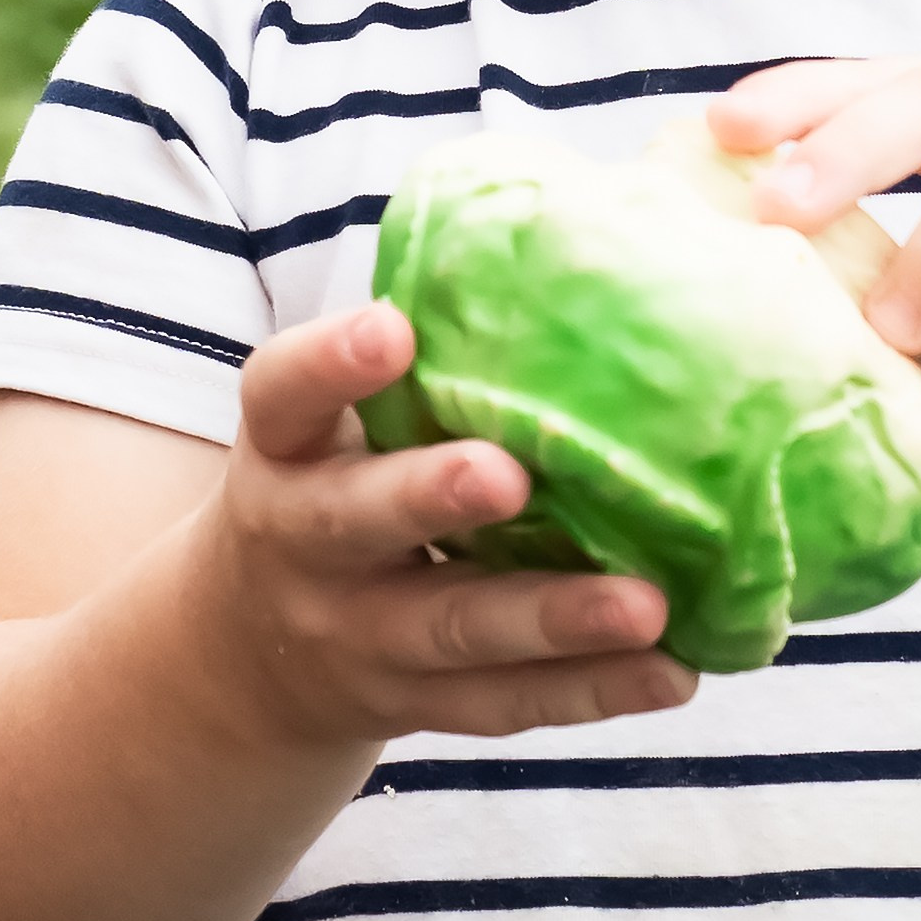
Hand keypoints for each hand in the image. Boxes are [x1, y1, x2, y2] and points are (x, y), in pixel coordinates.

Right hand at [187, 300, 697, 747]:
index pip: (282, 393)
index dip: (331, 362)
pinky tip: (673, 674)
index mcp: (283, 449)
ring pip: (452, 629)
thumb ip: (431, 349)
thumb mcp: (338, 416)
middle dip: (430, 498)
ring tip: (647, 604)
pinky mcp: (417, 704)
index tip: (394, 329)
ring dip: (553, 617)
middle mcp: (303, 543)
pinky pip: (505, 705)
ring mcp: (358, 634)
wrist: (246, 654)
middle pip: (356, 521)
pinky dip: (591, 691)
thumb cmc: (340, 476)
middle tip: (508, 476)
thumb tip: (605, 216)